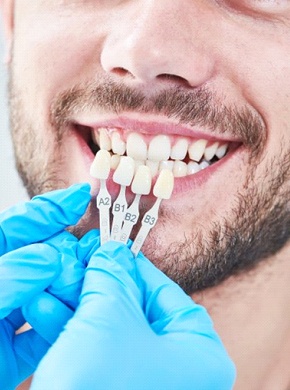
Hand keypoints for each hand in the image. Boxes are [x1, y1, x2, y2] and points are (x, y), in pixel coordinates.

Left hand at [0, 183, 90, 389]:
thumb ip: (9, 277)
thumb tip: (49, 257)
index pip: (19, 224)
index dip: (51, 208)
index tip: (82, 196)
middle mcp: (2, 285)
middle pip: (42, 258)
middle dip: (68, 253)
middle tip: (95, 248)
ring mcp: (7, 317)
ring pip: (49, 295)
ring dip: (70, 291)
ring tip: (90, 284)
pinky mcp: (14, 351)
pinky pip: (45, 335)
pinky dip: (61, 329)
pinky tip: (74, 321)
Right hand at [31, 242, 235, 389]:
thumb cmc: (102, 385)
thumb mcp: (108, 318)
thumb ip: (112, 277)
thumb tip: (111, 252)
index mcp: (200, 354)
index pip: (165, 292)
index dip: (133, 266)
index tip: (110, 250)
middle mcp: (181, 371)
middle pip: (136, 310)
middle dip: (99, 285)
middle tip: (79, 264)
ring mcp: (148, 384)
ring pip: (112, 332)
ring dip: (79, 306)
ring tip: (55, 283)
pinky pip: (99, 353)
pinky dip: (74, 332)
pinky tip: (48, 310)